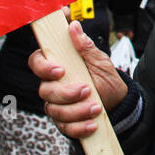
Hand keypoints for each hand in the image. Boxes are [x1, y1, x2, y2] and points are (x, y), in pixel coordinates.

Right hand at [28, 20, 127, 137]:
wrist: (117, 101)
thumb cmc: (105, 77)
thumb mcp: (99, 60)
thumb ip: (85, 45)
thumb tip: (74, 26)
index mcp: (58, 65)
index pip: (37, 62)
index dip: (43, 67)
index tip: (60, 70)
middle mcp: (52, 85)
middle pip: (44, 90)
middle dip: (66, 92)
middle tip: (86, 89)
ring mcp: (56, 104)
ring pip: (54, 110)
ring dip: (76, 110)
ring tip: (96, 107)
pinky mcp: (64, 121)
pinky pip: (64, 127)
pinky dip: (79, 127)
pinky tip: (92, 123)